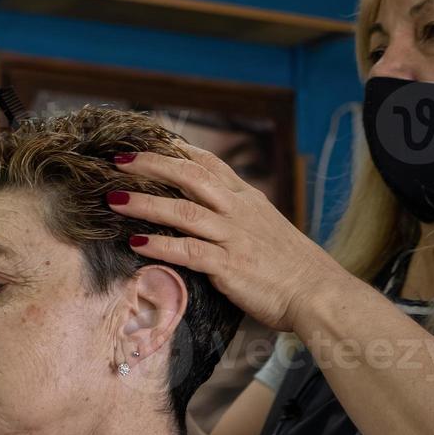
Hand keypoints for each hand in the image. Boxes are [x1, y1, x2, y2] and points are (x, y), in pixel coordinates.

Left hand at [110, 144, 355, 331]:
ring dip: (145, 203)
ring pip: (183, 211)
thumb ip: (236, 215)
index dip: (174, 149)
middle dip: (151, 165)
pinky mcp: (230, 266)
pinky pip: (189, 251)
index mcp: (247, 199)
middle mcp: (239, 211)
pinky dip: (161, 246)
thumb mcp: (266, 228)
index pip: (207, 162)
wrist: (320, 293)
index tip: (145, 141)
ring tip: (113, 198)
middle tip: (118, 159)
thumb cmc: (292, 267)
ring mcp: (234, 237)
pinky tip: (136, 243)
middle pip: (189, 176)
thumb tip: (205, 212)